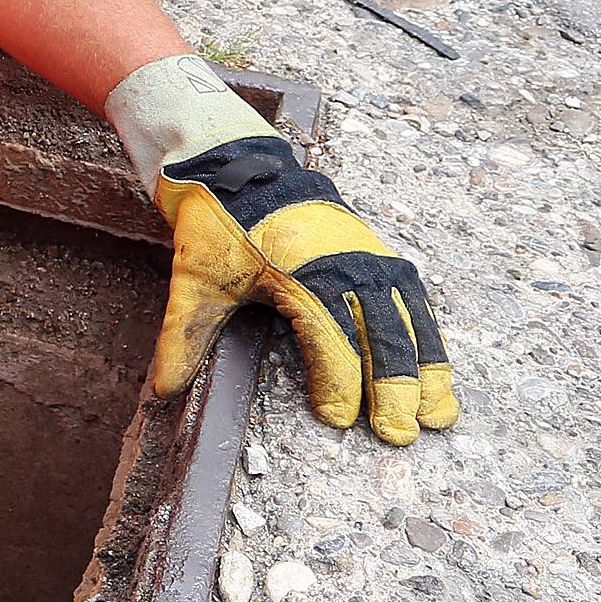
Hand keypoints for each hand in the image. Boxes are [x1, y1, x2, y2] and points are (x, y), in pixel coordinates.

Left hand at [106, 55, 458, 444]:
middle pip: (381, 333)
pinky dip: (428, 336)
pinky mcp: (377, 251)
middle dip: (394, 388)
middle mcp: (345, 263)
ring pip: (408, 318)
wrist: (241, 165)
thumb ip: (184, 336)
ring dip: (426, 368)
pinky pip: (413, 298)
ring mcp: (367, 254)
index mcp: (300, 272)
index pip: (331, 339)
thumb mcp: (194, 279)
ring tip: (439, 415)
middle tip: (398, 436)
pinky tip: (437, 371)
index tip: (337, 421)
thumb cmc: (218, 225)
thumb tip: (161, 392)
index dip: (338, 384)